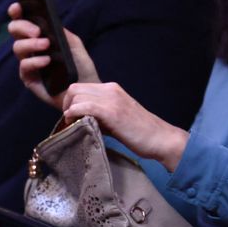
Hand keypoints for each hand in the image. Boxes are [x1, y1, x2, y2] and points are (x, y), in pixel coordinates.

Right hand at [9, 5, 99, 109]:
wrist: (87, 91)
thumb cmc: (81, 68)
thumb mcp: (75, 46)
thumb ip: (63, 33)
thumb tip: (50, 21)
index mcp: (38, 36)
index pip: (22, 20)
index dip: (16, 12)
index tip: (18, 7)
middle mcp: (30, 48)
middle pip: (14, 31)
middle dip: (23, 27)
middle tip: (37, 31)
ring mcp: (27, 63)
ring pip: (17, 47)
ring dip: (31, 44)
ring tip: (46, 44)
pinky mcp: (29, 79)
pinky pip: (25, 66)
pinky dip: (35, 61)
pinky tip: (47, 60)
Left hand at [60, 82, 188, 168]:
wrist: (161, 139)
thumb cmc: (140, 133)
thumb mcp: (116, 117)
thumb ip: (98, 114)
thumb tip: (76, 119)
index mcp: (112, 89)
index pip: (80, 87)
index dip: (71, 102)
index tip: (72, 117)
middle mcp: (111, 90)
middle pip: (74, 89)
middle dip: (66, 105)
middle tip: (70, 121)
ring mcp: (112, 99)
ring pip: (76, 96)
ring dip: (69, 111)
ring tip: (74, 125)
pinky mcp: (112, 111)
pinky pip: (83, 106)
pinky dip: (74, 114)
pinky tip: (76, 124)